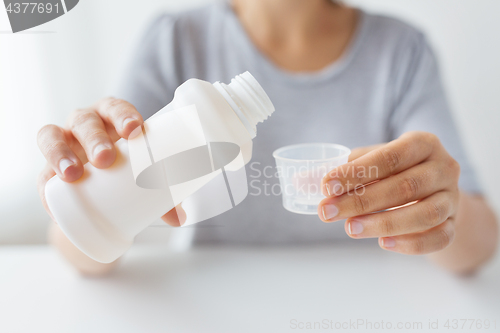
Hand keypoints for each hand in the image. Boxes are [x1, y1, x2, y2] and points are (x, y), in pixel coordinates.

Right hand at [37, 97, 184, 226]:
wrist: (98, 187)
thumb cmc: (125, 169)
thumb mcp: (142, 176)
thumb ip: (162, 196)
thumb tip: (179, 219)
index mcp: (110, 118)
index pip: (114, 107)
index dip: (123, 115)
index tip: (135, 130)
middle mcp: (84, 125)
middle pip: (84, 121)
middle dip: (94, 138)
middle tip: (106, 158)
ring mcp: (62, 143)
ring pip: (52, 136)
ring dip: (60, 153)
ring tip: (73, 174)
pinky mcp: (47, 168)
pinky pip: (40, 174)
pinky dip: (45, 189)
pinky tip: (53, 203)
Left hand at [318, 131, 460, 254]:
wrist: (434, 190)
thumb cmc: (396, 172)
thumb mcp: (372, 163)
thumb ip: (341, 170)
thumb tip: (298, 181)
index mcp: (422, 143)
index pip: (389, 157)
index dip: (356, 173)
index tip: (325, 186)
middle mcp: (443, 167)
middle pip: (403, 186)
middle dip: (361, 201)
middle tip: (327, 212)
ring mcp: (452, 198)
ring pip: (424, 214)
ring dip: (383, 223)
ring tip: (349, 229)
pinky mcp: (455, 224)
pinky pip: (439, 237)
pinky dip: (412, 244)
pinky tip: (383, 244)